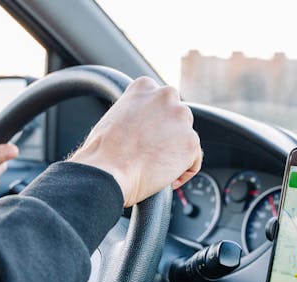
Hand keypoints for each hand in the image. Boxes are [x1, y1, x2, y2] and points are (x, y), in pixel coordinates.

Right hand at [67, 77, 202, 206]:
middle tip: (152, 155)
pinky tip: (168, 179)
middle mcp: (166, 96)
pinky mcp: (191, 142)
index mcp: (144, 87)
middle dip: (168, 136)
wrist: (107, 172)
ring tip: (156, 169)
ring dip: (175, 153)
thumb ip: (132, 114)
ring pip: (186, 138)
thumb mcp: (112, 118)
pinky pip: (194, 160)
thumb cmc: (102, 153)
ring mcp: (181, 119)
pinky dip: (184, 172)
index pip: (160, 102)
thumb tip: (140, 127)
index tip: (148, 137)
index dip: (155, 123)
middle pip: (177, 118)